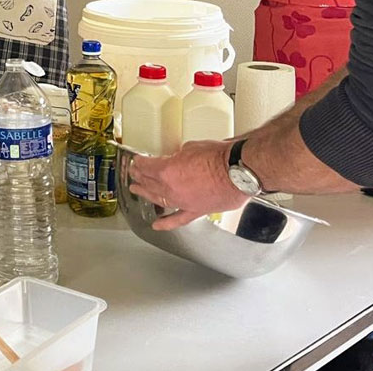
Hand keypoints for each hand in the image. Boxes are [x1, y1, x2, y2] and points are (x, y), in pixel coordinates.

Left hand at [127, 140, 246, 230]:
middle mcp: (170, 189)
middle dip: (140, 177)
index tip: (137, 161)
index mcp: (166, 170)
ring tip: (137, 191)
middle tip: (134, 174)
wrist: (238, 172)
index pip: (146, 166)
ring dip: (146, 194)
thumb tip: (178, 159)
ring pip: (158, 199)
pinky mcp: (196, 211)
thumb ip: (179, 156)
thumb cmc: (218, 157)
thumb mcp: (191, 148)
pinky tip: (157, 225)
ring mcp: (182, 202)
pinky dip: (167, 223)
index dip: (140, 163)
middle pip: (149, 183)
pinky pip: (178, 220)